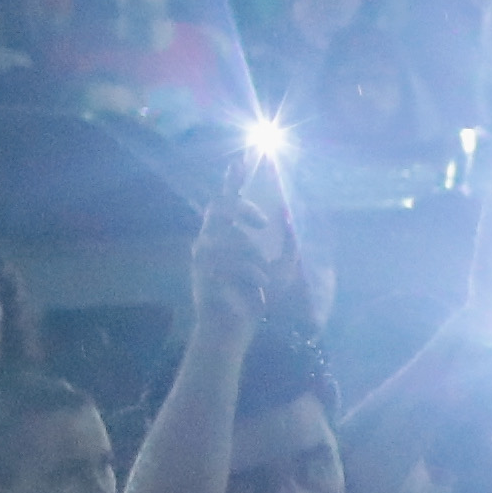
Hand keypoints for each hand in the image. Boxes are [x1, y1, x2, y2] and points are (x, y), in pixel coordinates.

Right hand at [185, 191, 279, 341]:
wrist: (233, 331)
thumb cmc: (253, 298)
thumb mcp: (280, 269)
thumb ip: (287, 244)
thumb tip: (289, 214)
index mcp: (226, 237)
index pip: (225, 202)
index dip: (231, 181)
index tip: (240, 161)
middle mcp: (209, 242)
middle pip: (219, 208)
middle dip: (241, 209)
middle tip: (262, 220)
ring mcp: (202, 257)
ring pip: (229, 238)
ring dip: (252, 256)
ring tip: (260, 278)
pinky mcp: (202, 274)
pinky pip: (230, 262)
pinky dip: (249, 273)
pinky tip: (255, 288)